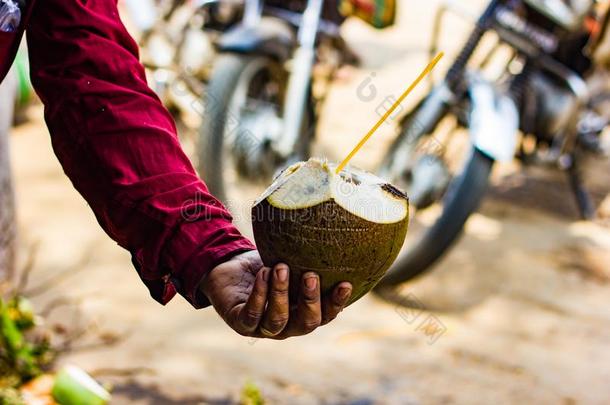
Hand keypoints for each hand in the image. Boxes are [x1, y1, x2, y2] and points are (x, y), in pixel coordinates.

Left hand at [200, 251, 351, 339]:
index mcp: (303, 314)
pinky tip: (263, 273)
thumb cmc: (267, 264)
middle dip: (310, 300)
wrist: (231, 267)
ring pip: (277, 319)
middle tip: (310, 276)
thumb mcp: (290, 262)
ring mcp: (262, 328)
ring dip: (281, 293)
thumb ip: (309, 259)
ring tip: (280, 267)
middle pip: (305, 324)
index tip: (345, 283)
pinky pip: (251, 314)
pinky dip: (259, 293)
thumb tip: (338, 231)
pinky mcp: (241, 322)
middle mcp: (286, 326)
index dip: (336, 303)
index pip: (325, 315)